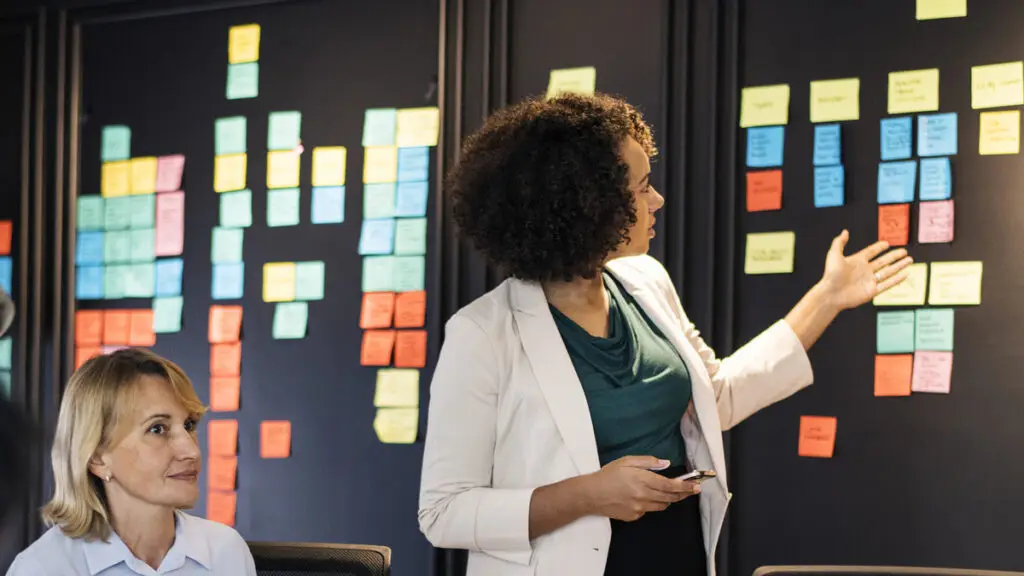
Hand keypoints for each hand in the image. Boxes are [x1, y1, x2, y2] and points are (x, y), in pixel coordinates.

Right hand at [583, 456, 699, 521]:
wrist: (591, 494)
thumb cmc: (608, 474)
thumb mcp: (627, 461)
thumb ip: (648, 462)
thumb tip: (666, 464)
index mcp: (643, 479)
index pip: (670, 485)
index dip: (686, 486)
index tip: (697, 486)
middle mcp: (644, 495)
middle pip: (670, 497)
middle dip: (683, 494)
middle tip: (691, 490)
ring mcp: (640, 508)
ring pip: (662, 505)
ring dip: (668, 499)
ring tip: (666, 492)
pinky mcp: (634, 516)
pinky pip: (649, 510)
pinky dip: (651, 504)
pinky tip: (641, 497)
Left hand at [819, 230, 913, 310]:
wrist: (831, 293)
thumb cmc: (831, 275)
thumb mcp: (834, 255)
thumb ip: (839, 242)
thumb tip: (845, 231)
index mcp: (857, 261)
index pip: (871, 252)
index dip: (878, 247)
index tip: (886, 243)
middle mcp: (865, 270)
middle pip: (883, 261)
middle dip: (894, 256)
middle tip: (904, 251)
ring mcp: (869, 281)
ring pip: (888, 272)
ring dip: (899, 266)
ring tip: (909, 260)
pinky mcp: (872, 291)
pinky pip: (888, 284)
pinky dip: (897, 279)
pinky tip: (905, 274)